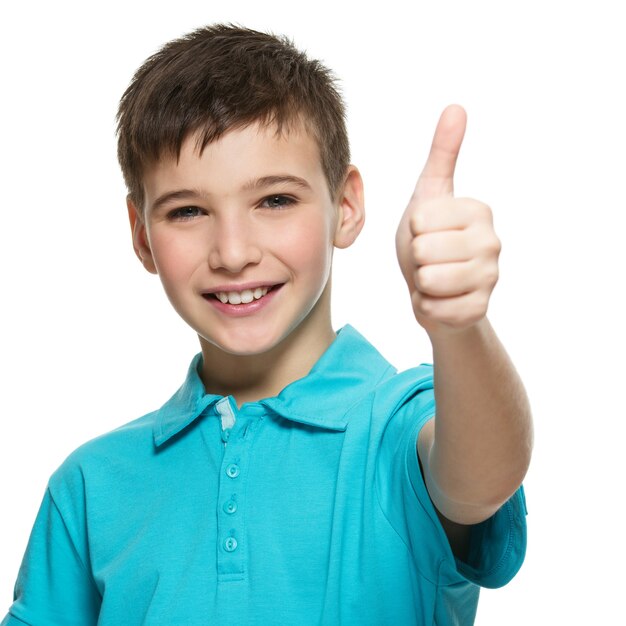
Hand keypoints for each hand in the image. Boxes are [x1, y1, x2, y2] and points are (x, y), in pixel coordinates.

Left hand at [395, 105, 500, 335]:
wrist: (435, 289)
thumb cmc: (429, 239)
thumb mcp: (429, 195)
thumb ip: (442, 155)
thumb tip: (456, 107)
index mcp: (479, 211)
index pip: (421, 220)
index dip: (413, 230)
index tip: (428, 233)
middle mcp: (492, 242)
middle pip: (424, 250)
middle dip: (416, 258)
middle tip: (430, 259)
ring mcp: (490, 278)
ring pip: (429, 280)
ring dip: (421, 282)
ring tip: (434, 276)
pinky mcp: (479, 309)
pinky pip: (433, 308)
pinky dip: (426, 306)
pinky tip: (439, 299)